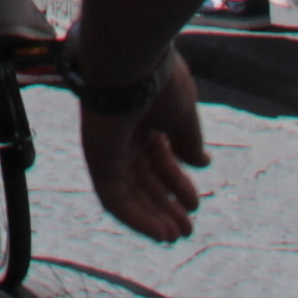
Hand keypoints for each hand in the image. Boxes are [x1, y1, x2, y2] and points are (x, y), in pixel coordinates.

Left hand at [75, 54, 209, 240]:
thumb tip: (200, 163)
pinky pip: (113, 197)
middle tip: (186, 230)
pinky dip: (135, 217)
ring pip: (129, 193)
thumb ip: (189, 140)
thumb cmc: (158, 77)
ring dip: (151, 216)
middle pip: (143, 180)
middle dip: (164, 205)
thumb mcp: (183, 113)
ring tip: (174, 237)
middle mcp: (122, 135)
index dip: (177, 183)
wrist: (130, 60)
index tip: (195, 204)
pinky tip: (158, 233)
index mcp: (143, 119)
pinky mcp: (97, 159)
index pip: (158, 159)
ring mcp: (107, 148)